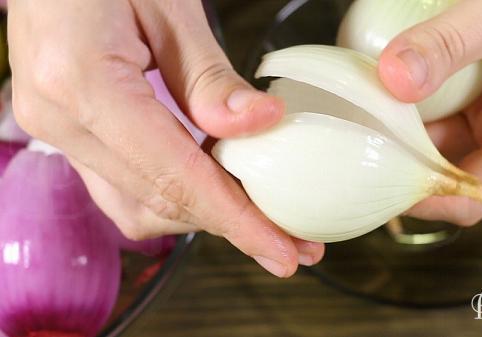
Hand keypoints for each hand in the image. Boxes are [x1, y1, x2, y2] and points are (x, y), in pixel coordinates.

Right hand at [8, 0, 323, 276]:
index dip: (235, 220)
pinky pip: (124, 185)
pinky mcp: (68, 130)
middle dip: (230, 227)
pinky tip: (215, 185)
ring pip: (138, 206)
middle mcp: (60, 120)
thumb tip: (262, 124)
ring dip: (203, 216)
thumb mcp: (169, 7)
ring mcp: (57, 130)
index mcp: (83, 83)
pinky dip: (176, 192)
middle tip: (291, 242)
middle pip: (159, 202)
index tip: (282, 250)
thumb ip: (210, 78)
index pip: (174, 176)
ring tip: (259, 216)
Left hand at [378, 0, 481, 224]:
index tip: (389, 190)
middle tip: (363, 153)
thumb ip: (452, 43)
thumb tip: (396, 80)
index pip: (480, 195)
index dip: (434, 202)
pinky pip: (429, 110)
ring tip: (361, 124)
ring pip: (432, 141)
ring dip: (397, 136)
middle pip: (448, 172)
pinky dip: (402, 107)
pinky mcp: (469, 90)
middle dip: (405, 168)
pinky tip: (377, 96)